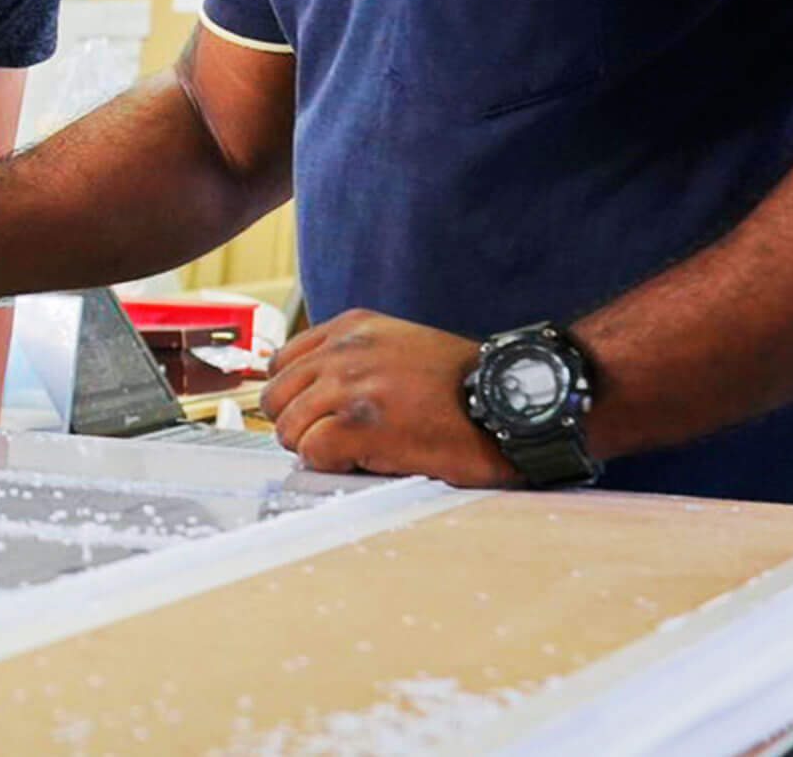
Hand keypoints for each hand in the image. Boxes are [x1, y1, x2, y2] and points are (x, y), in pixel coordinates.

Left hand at [260, 310, 517, 486]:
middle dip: (303, 426)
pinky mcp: (361, 424)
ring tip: (363, 449)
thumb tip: (307, 397)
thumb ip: (352, 359)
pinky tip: (373, 459)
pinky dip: (336, 465)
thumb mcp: (399, 346)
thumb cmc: (463, 385)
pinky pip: (314, 453)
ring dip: (319, 448)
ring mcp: (350, 385)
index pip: (281, 365)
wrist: (515, 400)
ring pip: (288, 429)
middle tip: (343, 440)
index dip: (299, 398)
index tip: (323, 415)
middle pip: (276, 399)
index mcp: (350, 327)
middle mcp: (344, 350)